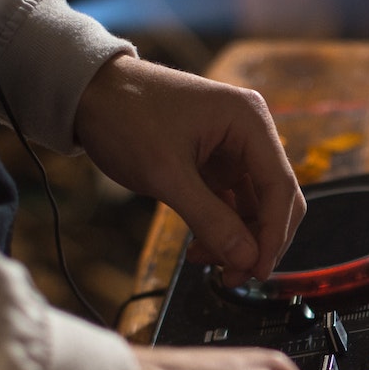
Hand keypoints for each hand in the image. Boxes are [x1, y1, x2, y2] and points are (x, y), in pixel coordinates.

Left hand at [73, 55, 304, 283]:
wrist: (87, 93)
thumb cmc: (125, 115)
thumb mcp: (165, 173)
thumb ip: (209, 219)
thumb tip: (245, 259)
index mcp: (249, 121)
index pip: (280, 187)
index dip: (273, 234)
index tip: (257, 270)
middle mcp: (249, 133)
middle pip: (275, 199)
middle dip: (257, 241)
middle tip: (235, 276)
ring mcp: (232, 149)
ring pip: (253, 207)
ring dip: (237, 240)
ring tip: (207, 263)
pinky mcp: (214, 163)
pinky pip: (230, 204)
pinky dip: (220, 229)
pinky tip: (200, 248)